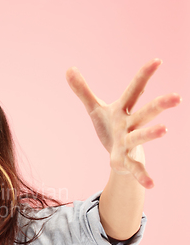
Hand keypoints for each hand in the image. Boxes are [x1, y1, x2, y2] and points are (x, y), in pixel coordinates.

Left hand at [65, 58, 180, 188]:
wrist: (117, 154)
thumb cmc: (110, 127)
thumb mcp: (94, 108)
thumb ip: (83, 90)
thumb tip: (68, 69)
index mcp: (123, 110)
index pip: (134, 90)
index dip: (144, 75)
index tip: (157, 60)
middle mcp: (131, 124)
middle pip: (146, 113)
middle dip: (159, 105)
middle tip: (177, 97)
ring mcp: (130, 142)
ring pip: (141, 137)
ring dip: (151, 134)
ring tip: (165, 130)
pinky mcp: (126, 160)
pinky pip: (136, 168)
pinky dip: (143, 175)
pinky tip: (152, 184)